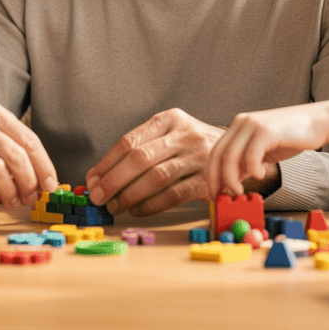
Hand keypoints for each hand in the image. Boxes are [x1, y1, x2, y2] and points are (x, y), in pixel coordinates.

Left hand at [85, 108, 222, 216]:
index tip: (92, 180)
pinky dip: (151, 205)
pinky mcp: (208, 180)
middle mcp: (185, 134)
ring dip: (129, 195)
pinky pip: (173, 195)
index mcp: (170, 118)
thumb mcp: (169, 135)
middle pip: (140, 158)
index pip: (130, 140)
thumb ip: (139, 149)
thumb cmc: (190, 147)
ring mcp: (199, 157)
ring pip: (156, 177)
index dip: (107, 162)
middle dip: (114, 180)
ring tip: (115, 206)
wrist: (236, 152)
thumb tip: (98, 177)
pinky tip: (137, 210)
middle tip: (98, 197)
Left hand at [206, 105, 328, 197]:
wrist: (317, 122)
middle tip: (222, 197)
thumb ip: (246, 161)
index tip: (214, 193)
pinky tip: (260, 175)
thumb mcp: (263, 150)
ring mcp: (253, 124)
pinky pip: (251, 155)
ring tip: (240, 191)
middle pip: (219, 154)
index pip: (216, 152)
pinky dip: (252, 170)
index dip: (212, 174)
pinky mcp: (267, 130)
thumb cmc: (291, 138)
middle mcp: (242, 122)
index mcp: (238, 126)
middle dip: (216, 179)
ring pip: (231, 156)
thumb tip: (230, 181)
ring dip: (231, 178)